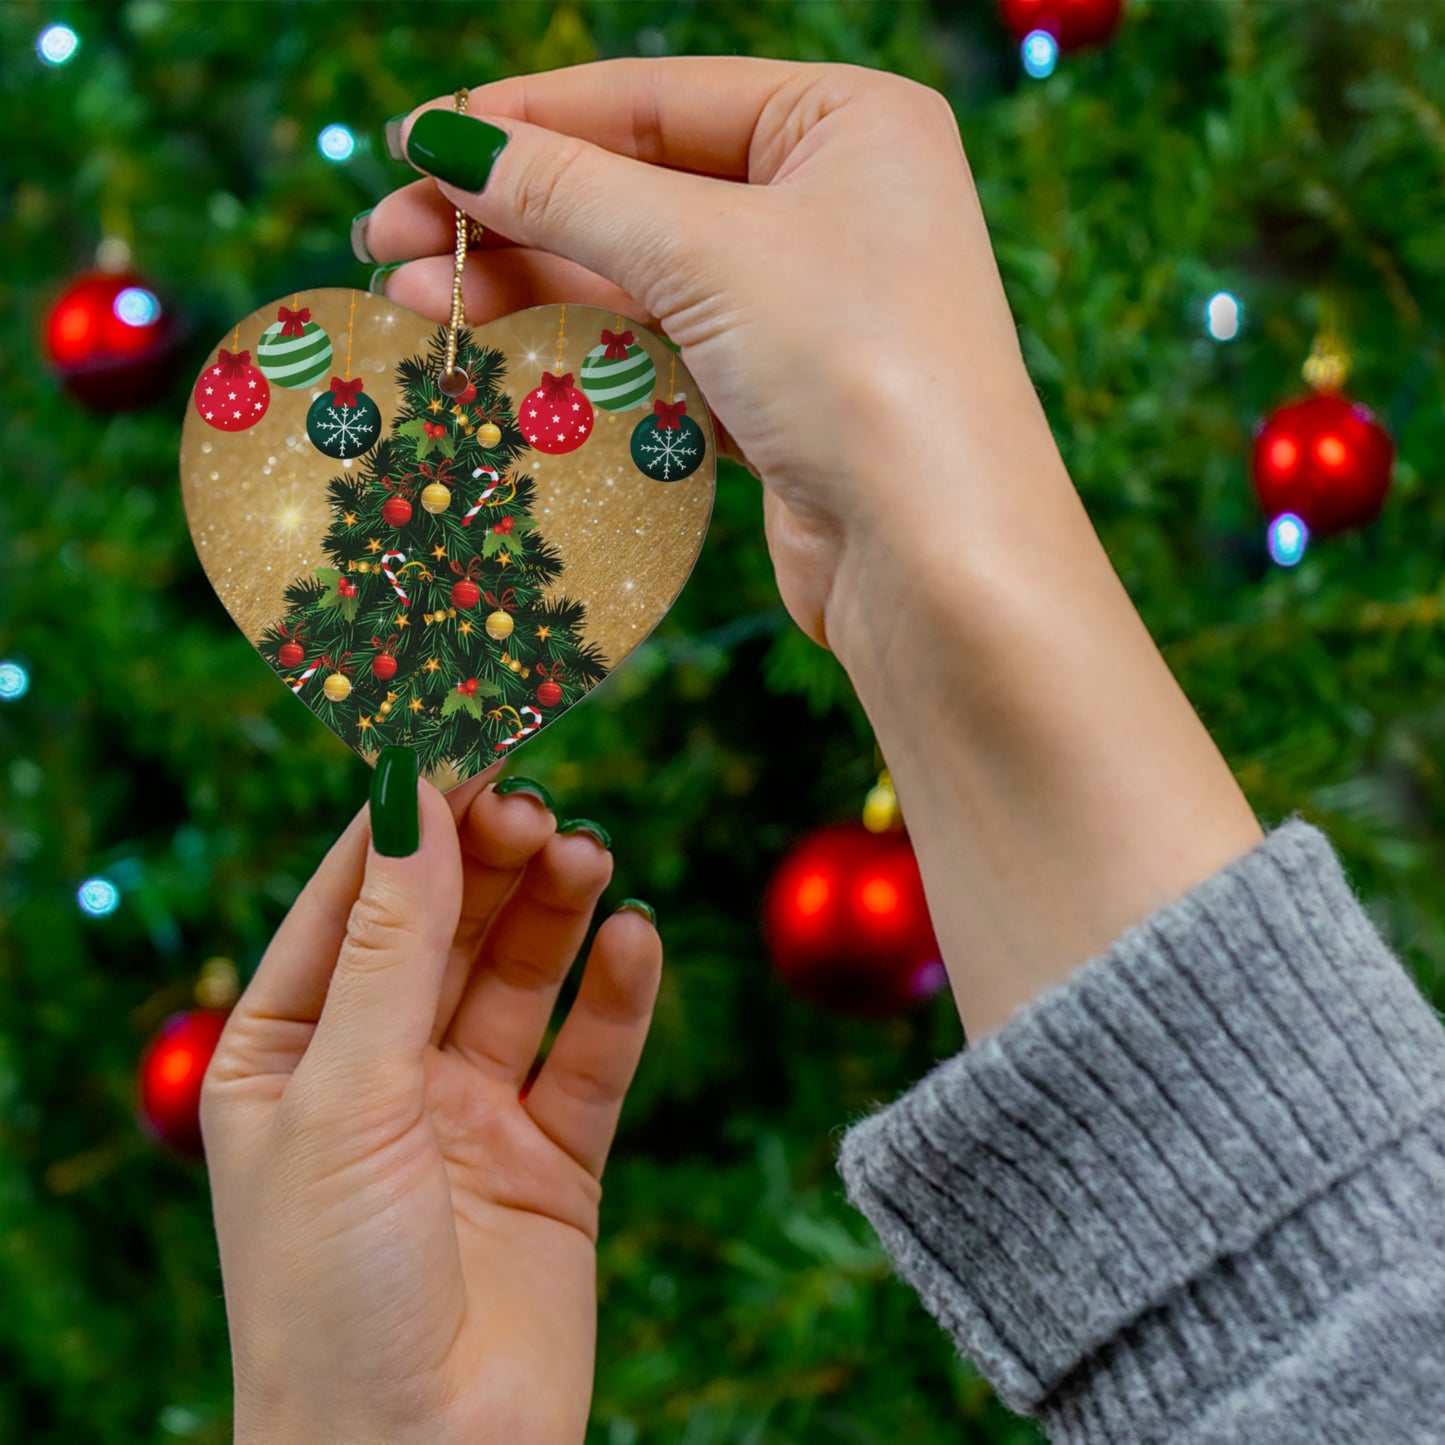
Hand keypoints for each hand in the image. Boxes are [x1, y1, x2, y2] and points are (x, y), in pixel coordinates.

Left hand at [201, 765, 660, 1444]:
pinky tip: (635, 940)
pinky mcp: (552, 1158)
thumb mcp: (346, 1095)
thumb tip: (412, 793)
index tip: (464, 735)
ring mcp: (469, 1112)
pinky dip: (617, 994)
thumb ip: (391, 943)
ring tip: (586, 856)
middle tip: (536, 806)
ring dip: (554, 910)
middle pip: (446, 925)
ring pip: (521, 976)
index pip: (352, 898)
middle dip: (489, 860)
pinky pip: (591, 1054)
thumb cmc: (331, 1294)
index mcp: (288, 1051)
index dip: (408, 817)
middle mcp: (379, 1071)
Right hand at [361, 60, 1261, 1038]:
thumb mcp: (705, 253)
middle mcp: (834, 203)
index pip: (656, 97)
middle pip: (639, 187)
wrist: (938, 561)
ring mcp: (808, 304)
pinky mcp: (781, 394)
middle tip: (388, 237)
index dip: (527, 120)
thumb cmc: (856, 369)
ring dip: (530, 284)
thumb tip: (445, 143)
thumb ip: (570, 192)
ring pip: (641, 275)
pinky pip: (663, 348)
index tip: (415, 144)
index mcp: (847, 123)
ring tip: (414, 297)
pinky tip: (497, 349)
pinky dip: (583, 348)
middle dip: (512, 213)